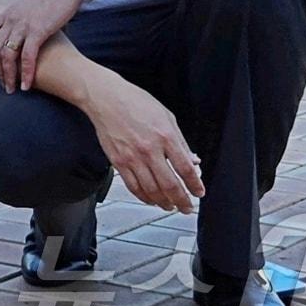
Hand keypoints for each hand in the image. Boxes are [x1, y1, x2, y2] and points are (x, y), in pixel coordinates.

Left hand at [0, 0, 80, 91]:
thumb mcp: (30, 5)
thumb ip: (23, 17)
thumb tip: (24, 29)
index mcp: (8, 12)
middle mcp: (11, 19)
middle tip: (1, 84)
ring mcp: (23, 25)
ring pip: (7, 55)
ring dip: (7, 75)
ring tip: (11, 89)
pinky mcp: (39, 30)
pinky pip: (27, 56)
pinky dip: (26, 73)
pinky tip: (27, 85)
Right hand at [84, 72, 204, 212]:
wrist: (105, 97)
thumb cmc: (134, 102)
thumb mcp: (166, 116)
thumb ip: (180, 140)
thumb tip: (192, 160)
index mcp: (165, 136)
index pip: (185, 168)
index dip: (195, 185)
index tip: (199, 193)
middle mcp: (149, 149)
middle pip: (170, 185)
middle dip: (182, 201)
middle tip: (187, 207)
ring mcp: (132, 157)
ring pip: (151, 190)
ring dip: (163, 202)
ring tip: (170, 206)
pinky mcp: (118, 161)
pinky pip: (133, 186)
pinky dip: (144, 197)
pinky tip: (150, 199)